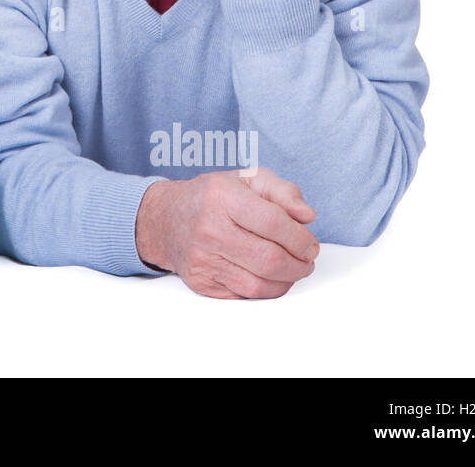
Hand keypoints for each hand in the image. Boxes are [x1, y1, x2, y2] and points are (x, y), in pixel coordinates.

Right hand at [135, 168, 318, 298]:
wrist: (164, 219)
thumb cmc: (212, 197)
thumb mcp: (247, 179)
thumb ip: (283, 191)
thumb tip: (307, 216)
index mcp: (222, 197)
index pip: (275, 223)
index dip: (301, 238)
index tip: (310, 243)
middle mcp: (209, 229)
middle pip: (270, 259)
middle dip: (300, 264)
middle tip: (306, 260)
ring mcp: (202, 259)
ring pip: (260, 284)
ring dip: (287, 281)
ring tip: (292, 269)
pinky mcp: (200, 282)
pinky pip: (244, 296)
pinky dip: (265, 290)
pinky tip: (268, 276)